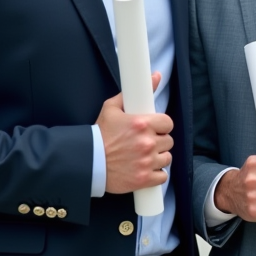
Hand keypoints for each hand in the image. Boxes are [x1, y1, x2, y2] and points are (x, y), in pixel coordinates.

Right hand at [96, 72, 173, 194]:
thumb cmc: (99, 136)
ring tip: (145, 156)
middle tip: (146, 143)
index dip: (161, 126)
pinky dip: (156, 174)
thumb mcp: (111, 109)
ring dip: (158, 157)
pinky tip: (146, 169)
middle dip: (159, 141)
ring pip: (167, 158)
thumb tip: (156, 77)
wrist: (87, 162)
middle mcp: (147, 142)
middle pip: (168, 141)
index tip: (154, 129)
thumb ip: (132, 93)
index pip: (168, 123)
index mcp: (142, 124)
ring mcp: (147, 162)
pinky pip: (162, 176)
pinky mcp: (144, 179)